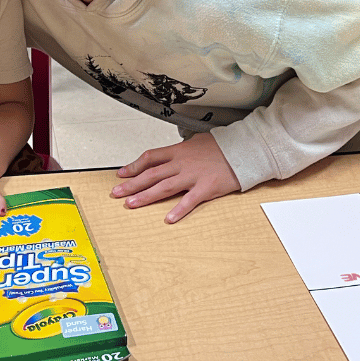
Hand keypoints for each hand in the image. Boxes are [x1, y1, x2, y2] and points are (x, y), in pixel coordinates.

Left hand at [111, 133, 240, 222]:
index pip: (150, 158)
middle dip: (131, 184)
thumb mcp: (196, 141)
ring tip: (131, 204)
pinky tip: (168, 219)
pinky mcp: (206, 188)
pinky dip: (178, 210)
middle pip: (151, 174)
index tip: (121, 174)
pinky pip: (189, 201)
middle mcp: (182, 163)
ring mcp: (193, 176)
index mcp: (178, 151)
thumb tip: (171, 153)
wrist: (243, 149)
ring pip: (164, 187)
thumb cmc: (221, 146)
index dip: (133, 166)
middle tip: (116, 193)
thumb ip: (182, 149)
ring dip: (145, 196)